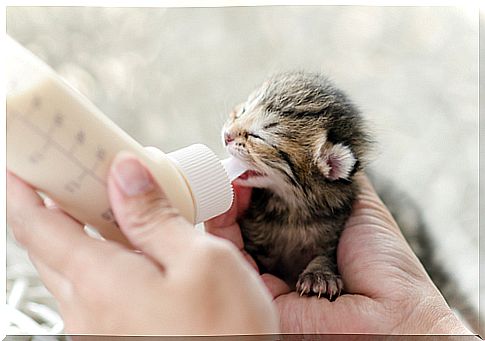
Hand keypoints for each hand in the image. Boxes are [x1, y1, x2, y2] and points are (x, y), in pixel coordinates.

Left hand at [7, 152, 277, 334]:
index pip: (36, 225)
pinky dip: (99, 260)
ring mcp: (97, 328)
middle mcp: (86, 310)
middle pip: (48, 246)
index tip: (21, 163)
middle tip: (75, 174)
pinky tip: (132, 250)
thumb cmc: (226, 332)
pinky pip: (91, 290)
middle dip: (52, 205)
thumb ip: (154, 215)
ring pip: (69, 269)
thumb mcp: (200, 259)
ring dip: (79, 233)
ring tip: (110, 206)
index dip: (21, 189)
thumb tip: (125, 172)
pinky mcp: (115, 337)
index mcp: (100, 282)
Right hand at [205, 174, 471, 333]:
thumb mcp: (358, 203)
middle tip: (235, 164)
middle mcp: (279, 253)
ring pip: (228, 233)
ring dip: (224, 200)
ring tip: (231, 177)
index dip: (254, 179)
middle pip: (242, 217)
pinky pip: (227, 255)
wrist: (394, 314)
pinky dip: (220, 223)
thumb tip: (316, 144)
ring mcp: (265, 272)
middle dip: (234, 187)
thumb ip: (332, 176)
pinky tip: (229, 198)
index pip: (264, 204)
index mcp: (301, 235)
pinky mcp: (255, 290)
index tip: (251, 157)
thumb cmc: (385, 263)